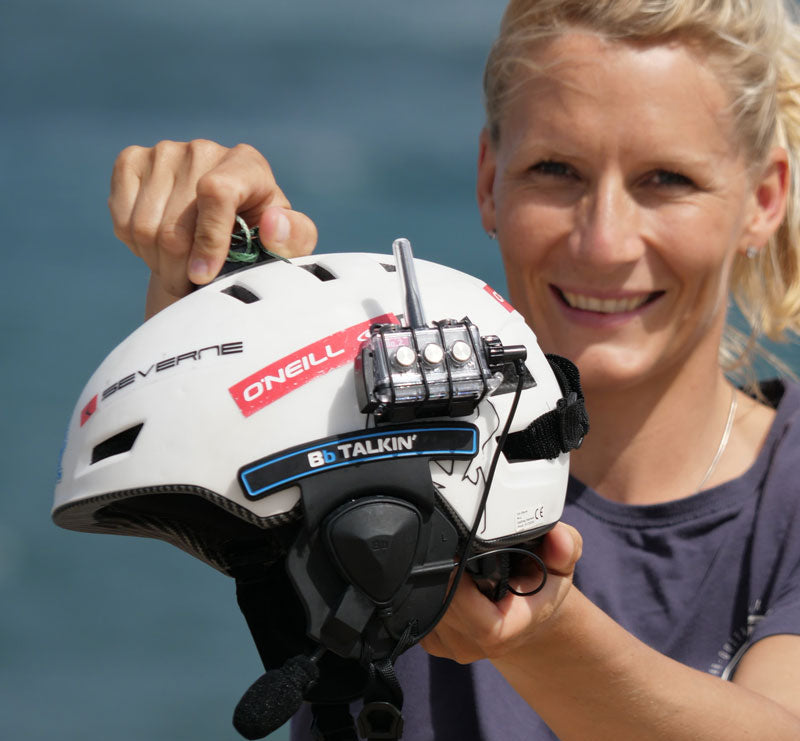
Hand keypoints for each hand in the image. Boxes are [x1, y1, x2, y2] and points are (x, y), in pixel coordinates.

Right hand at [108, 140, 317, 315]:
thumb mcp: (288, 243)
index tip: (204, 276)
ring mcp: (164, 152)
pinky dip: (136, 246)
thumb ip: (294, 237)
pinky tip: (159, 247)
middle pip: (176, 224)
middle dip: (180, 270)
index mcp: (247, 164)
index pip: (216, 193)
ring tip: (179, 269)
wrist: (220, 228)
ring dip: (159, 262)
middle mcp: (204, 150)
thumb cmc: (261, 237)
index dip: (208, 240)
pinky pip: (121, 218)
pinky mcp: (132, 161)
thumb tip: (272, 224)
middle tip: (191, 287)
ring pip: (143, 227)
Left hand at [420, 522, 582, 663]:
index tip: (456, 550)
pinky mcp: (433, 642)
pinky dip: (423, 588)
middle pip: (441, 605)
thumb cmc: (541, 584)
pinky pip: (416, 610)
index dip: (458, 584)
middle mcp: (477, 644)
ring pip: (425, 607)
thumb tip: (559, 536)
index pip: (471, 615)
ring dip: (431, 578)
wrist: (526, 612)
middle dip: (441, 571)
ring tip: (447, 555)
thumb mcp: (560, 562)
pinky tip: (441, 573)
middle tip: (447, 541)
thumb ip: (564, 547)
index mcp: (507, 629)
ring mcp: (452, 646)